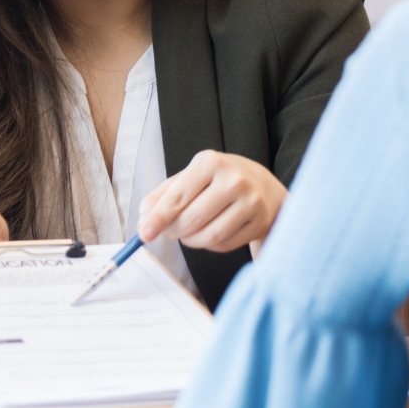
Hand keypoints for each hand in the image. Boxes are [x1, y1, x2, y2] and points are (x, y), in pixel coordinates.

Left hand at [137, 150, 286, 252]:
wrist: (265, 185)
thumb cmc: (220, 180)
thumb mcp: (192, 175)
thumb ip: (164, 194)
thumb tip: (144, 217)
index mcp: (211, 162)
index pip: (178, 196)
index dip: (158, 218)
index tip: (143, 233)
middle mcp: (234, 179)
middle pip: (192, 219)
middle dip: (173, 231)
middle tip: (167, 232)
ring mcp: (251, 201)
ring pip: (209, 236)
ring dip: (190, 241)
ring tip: (187, 233)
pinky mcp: (260, 222)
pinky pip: (224, 244)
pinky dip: (209, 245)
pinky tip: (208, 234)